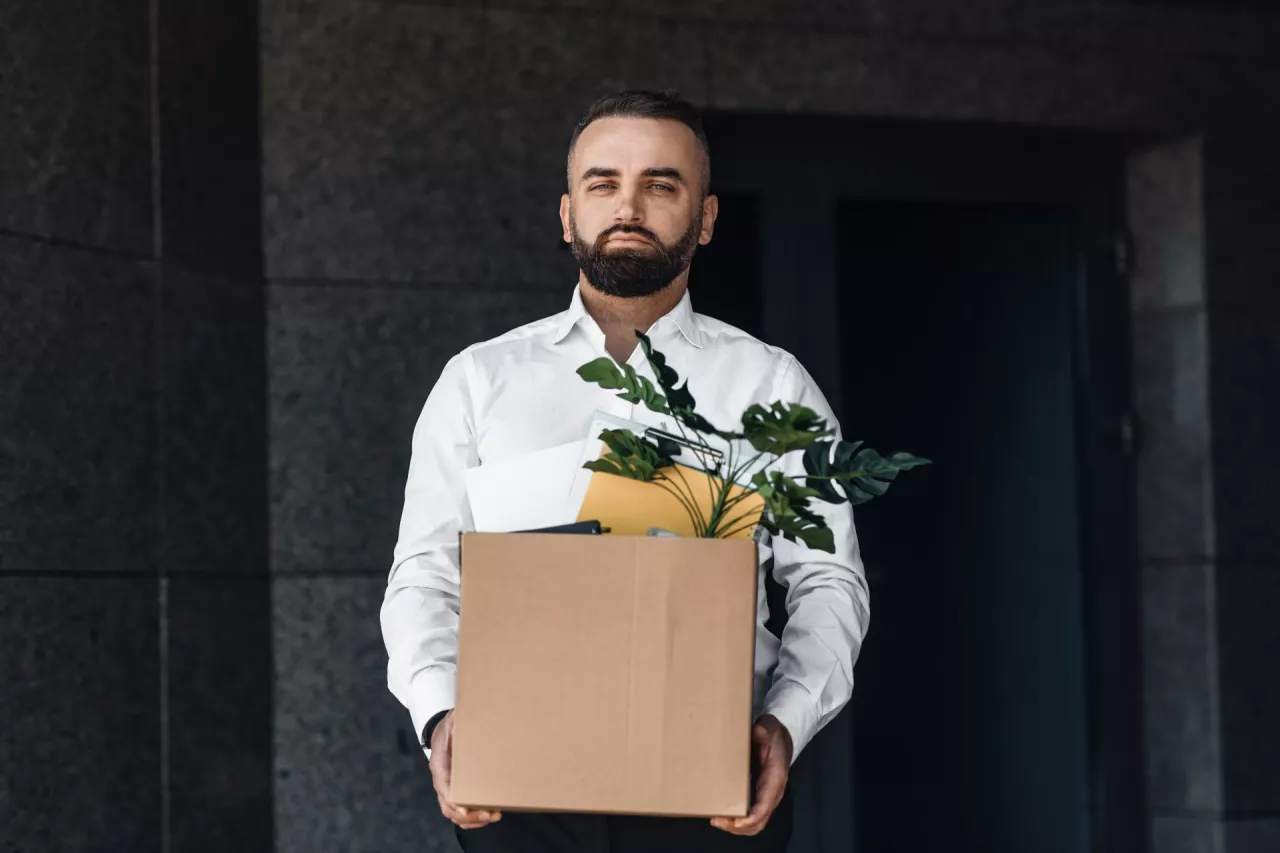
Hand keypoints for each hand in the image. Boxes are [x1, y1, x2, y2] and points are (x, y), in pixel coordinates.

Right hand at [429, 710, 501, 829]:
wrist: (443, 730)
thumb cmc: (450, 727)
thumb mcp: (454, 720)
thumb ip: (459, 722)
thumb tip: (467, 720)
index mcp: (439, 764)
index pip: (443, 788)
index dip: (454, 802)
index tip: (466, 811)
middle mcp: (441, 780)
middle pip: (448, 807)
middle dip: (469, 816)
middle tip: (490, 814)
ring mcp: (447, 787)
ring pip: (454, 812)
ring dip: (473, 820)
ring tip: (494, 816)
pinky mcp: (455, 790)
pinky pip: (459, 810)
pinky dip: (472, 818)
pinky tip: (487, 816)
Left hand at [711, 714, 792, 835]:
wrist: (782, 738)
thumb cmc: (773, 735)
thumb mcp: (768, 728)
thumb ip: (762, 731)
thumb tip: (756, 731)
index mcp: (775, 779)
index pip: (764, 807)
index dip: (750, 818)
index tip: (734, 821)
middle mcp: (773, 793)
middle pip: (758, 822)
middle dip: (737, 826)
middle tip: (717, 820)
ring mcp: (768, 797)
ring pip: (755, 823)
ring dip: (736, 827)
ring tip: (717, 821)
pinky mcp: (761, 797)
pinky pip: (752, 817)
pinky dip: (738, 822)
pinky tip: (724, 817)